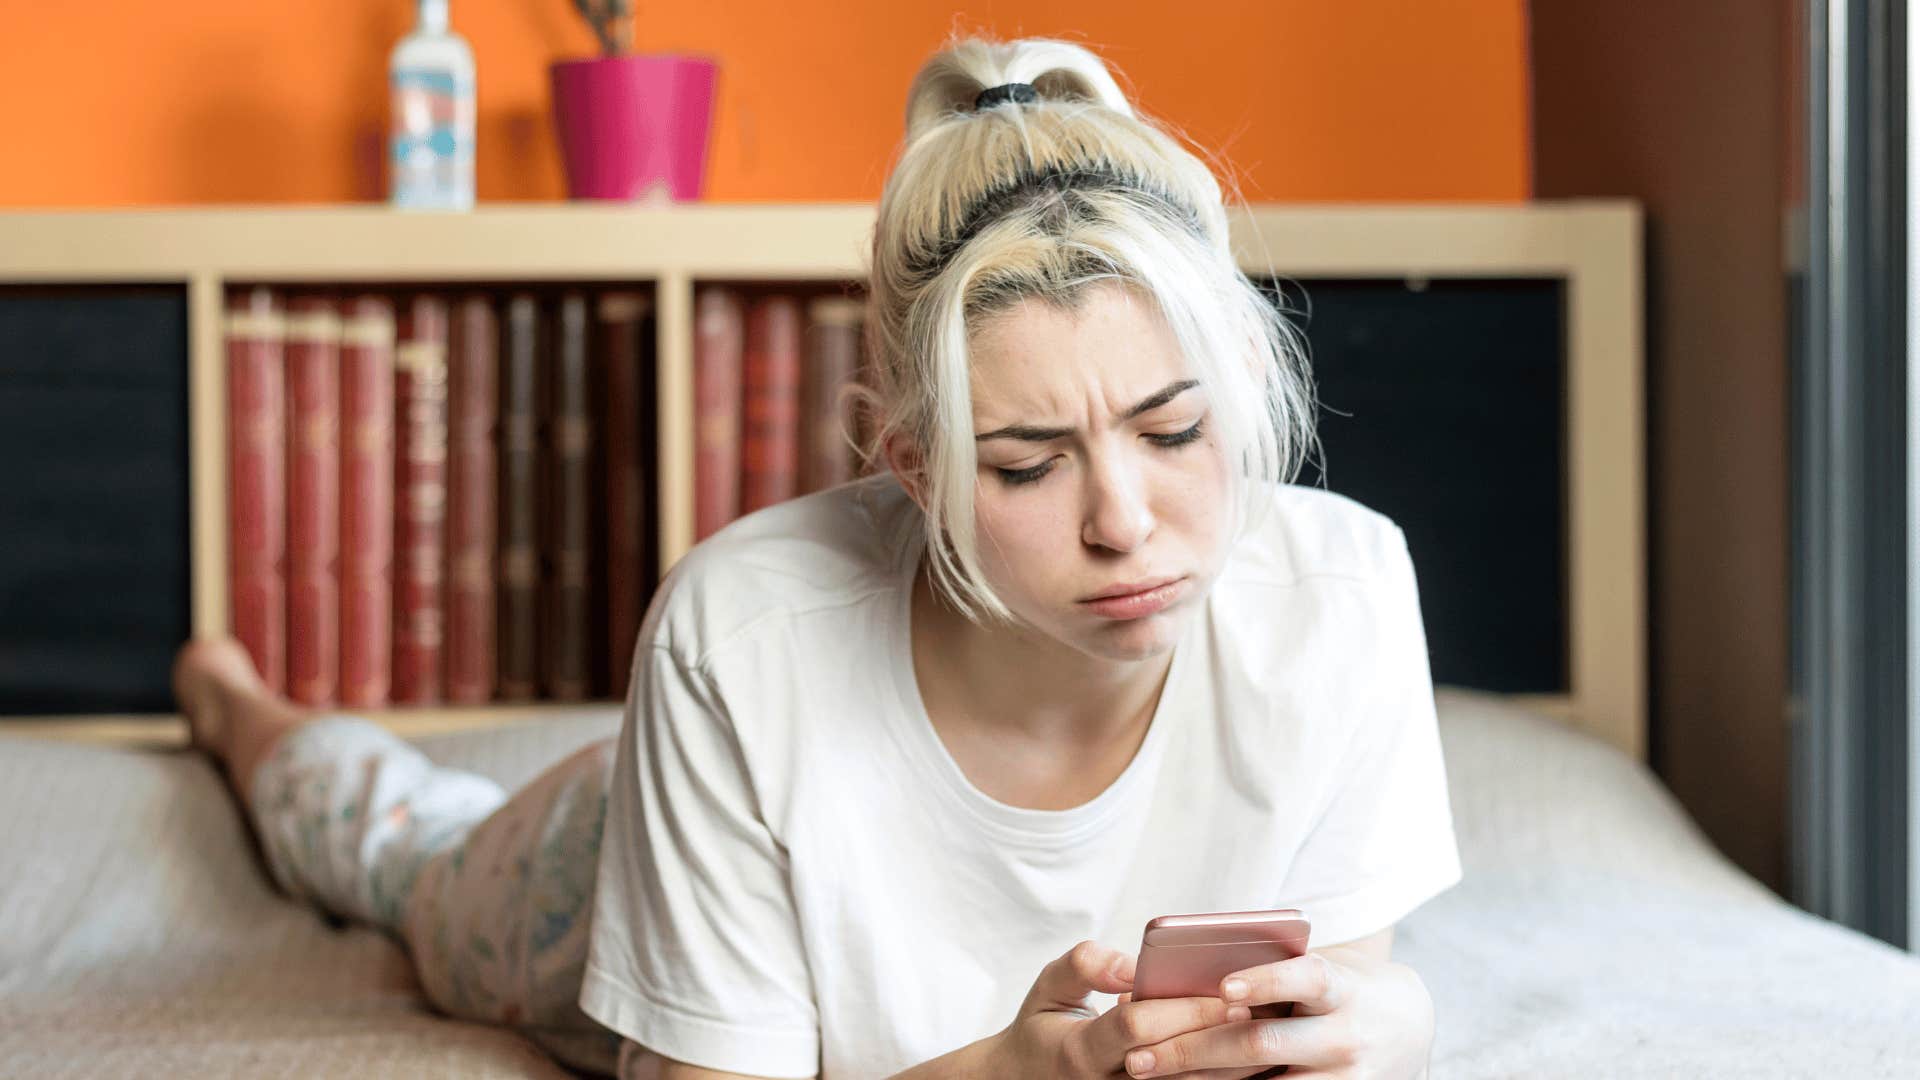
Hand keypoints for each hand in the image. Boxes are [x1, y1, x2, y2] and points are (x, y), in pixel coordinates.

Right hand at [985, 940, 1250, 1077]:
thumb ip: (1083, 966)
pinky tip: (1247, 1062)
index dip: (1183, 1010)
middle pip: (1172, 1064)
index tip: (1225, 993)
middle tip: (1261, 1014)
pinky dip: (1214, 1078)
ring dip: (1227, 1067)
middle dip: (1217, 1038)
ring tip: (1266, 1037)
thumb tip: (1129, 963)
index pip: (1137, 1027)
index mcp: (1080, 1052)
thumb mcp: (1048, 988)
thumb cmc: (1045, 1026)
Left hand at [1117, 950, 1435, 1078]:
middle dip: (1194, 1049)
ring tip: (1151, 1075)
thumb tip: (1173, 979)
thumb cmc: (1334, 989)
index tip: (1221, 989)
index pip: (1307, 979)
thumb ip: (1264, 973)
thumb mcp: (1313, 969)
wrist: (1404, 1024)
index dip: (1266, 983)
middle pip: (1263, 1044)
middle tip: (1139, 1056)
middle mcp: (1345, 1034)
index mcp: (1339, 986)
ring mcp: (1346, 1077)